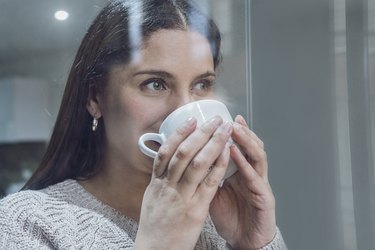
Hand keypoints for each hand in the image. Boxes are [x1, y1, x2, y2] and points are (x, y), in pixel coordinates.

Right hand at [135, 116, 232, 249]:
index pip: (166, 152)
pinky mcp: (196, 209)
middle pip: (184, 152)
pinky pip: (209, 182)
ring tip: (224, 129)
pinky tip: (227, 153)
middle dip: (200, 133)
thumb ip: (160, 181)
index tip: (191, 120)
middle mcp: (168, 187)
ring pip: (197, 163)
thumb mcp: (152, 200)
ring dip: (213, 143)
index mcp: (156, 184)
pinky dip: (218, 165)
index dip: (179, 134)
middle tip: (213, 119)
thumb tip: (166, 164)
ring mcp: (182, 197)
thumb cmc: (155, 227)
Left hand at [209, 115, 275, 248]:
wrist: (243, 241)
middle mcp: (251, 175)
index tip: (222, 119)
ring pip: (257, 157)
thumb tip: (188, 161)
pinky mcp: (265, 198)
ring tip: (235, 129)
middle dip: (241, 131)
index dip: (232, 133)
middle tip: (231, 119)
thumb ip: (206, 176)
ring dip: (246, 142)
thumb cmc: (231, 217)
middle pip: (250, 147)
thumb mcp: (213, 193)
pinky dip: (245, 165)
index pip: (238, 147)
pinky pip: (255, 178)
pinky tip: (236, 154)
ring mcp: (259, 185)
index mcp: (240, 172)